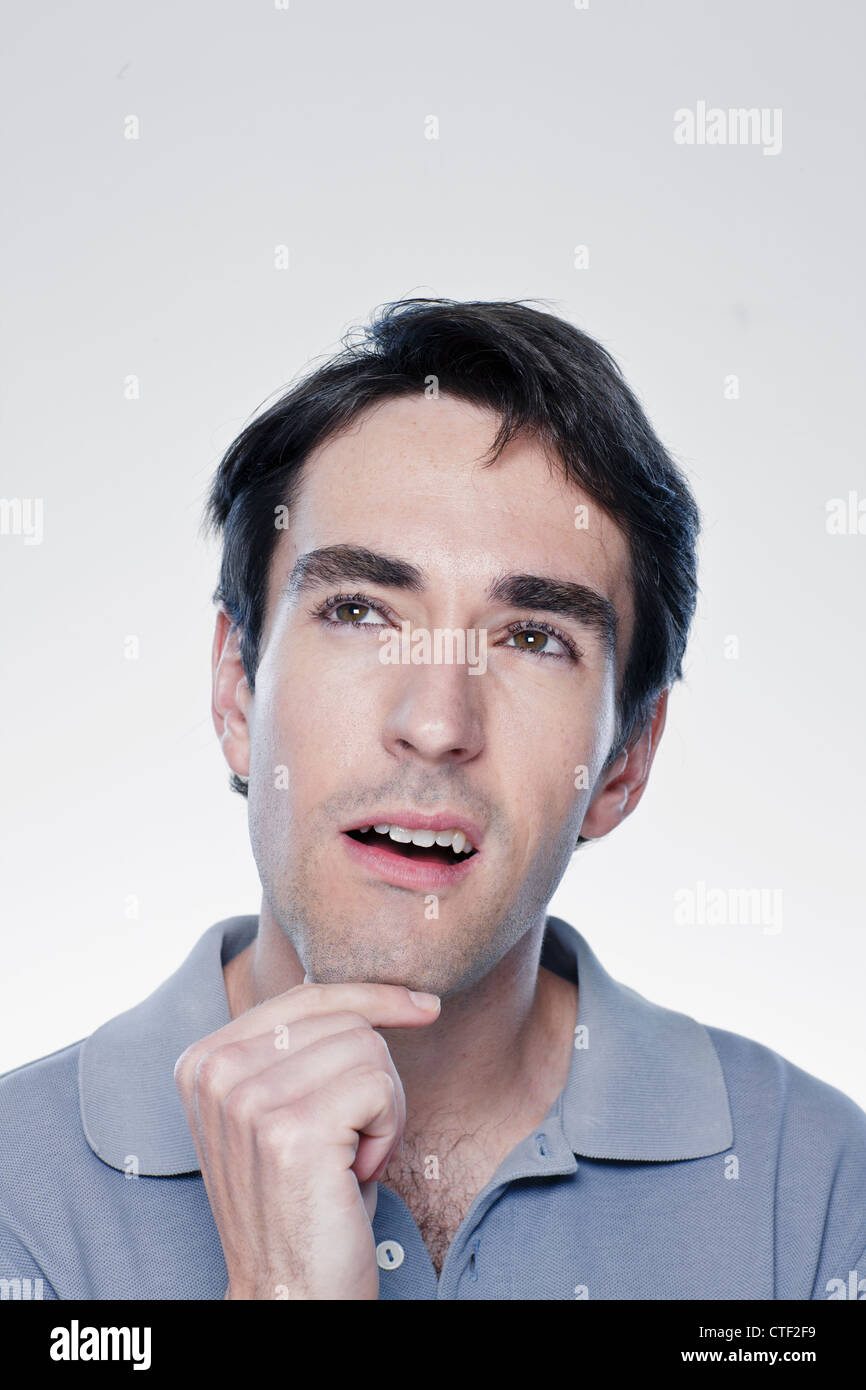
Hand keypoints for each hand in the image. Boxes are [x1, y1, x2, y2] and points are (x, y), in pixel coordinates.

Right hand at [174, 979, 440, 1299]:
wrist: (290, 1294)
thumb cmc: (303, 1199)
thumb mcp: (282, 1108)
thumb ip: (296, 1047)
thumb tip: (371, 990)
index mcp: (202, 1060)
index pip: (305, 995)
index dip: (372, 996)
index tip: (422, 1005)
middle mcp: (213, 1071)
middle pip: (345, 1020)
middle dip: (373, 1077)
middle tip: (350, 1142)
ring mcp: (246, 1099)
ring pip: (368, 1048)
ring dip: (382, 1107)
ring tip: (347, 1159)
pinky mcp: (290, 1130)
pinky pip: (379, 1086)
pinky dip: (388, 1130)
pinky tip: (356, 1172)